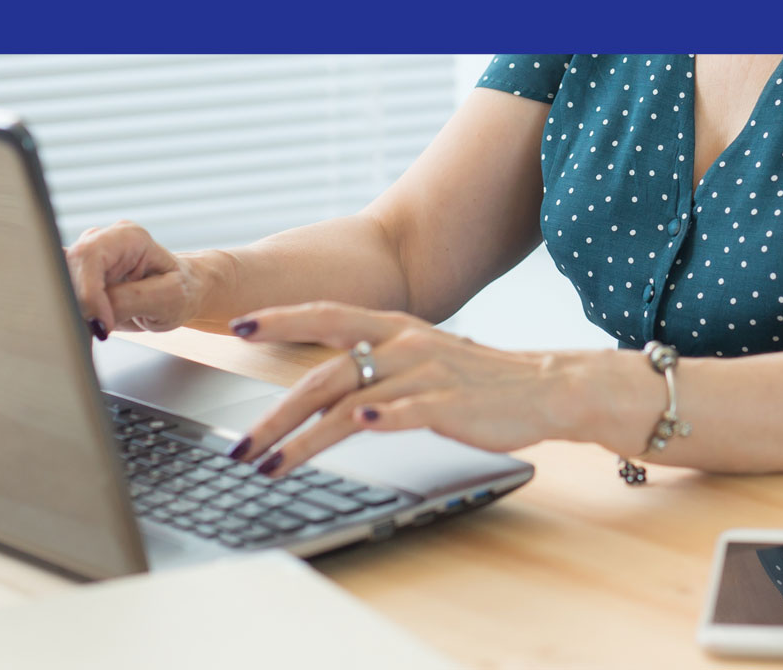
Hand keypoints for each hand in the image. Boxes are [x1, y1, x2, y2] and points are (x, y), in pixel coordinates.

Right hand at [65, 220, 203, 338]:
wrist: (182, 292)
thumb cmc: (181, 291)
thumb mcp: (169, 298)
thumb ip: (130, 301)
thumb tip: (93, 315)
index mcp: (128, 237)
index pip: (90, 257)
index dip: (89, 293)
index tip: (103, 324)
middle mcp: (102, 240)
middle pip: (66, 269)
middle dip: (77, 305)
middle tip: (96, 332)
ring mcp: (87, 258)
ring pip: (58, 282)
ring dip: (69, 310)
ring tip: (93, 332)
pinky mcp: (78, 276)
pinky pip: (59, 291)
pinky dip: (66, 312)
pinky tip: (81, 326)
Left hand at [226, 301, 612, 476]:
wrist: (544, 386)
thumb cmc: (474, 379)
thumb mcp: (418, 357)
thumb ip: (372, 364)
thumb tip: (317, 391)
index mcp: (393, 327)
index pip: (325, 315)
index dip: (280, 318)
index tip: (238, 326)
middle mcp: (403, 344)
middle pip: (324, 374)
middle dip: (275, 414)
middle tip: (240, 446)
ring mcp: (426, 374)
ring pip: (352, 401)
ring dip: (305, 437)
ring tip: (271, 466)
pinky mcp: (451, 405)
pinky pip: (410, 410)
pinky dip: (382, 418)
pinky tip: (358, 428)